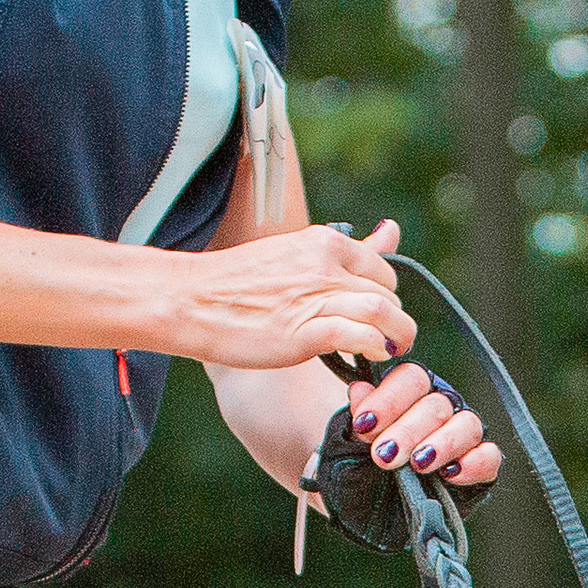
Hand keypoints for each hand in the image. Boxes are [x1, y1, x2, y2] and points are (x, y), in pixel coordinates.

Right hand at [166, 217, 414, 370]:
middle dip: (394, 321)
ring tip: (390, 351)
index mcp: (325, 242)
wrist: (190, 301)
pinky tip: (370, 358)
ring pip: (384, 312)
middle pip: (387, 294)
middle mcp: (326, 264)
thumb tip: (393, 229)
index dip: (386, 297)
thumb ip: (346, 251)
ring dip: (397, 335)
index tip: (376, 318)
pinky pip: (361, 335)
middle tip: (386, 341)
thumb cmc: (236, 284)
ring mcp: (317, 296)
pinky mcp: (306, 330)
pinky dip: (375, 348)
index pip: (383, 269)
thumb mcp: (296, 254)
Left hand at [331, 362, 501, 496]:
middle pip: (436, 404)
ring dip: (442, 444)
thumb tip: (359, 390)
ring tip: (418, 464)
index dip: (388, 400)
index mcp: (408, 394)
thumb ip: (356, 423)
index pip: (410, 378)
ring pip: (467, 425)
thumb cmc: (357, 474)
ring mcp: (462, 438)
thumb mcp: (346, 450)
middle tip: (383, 456)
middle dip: (407, 431)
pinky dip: (474, 464)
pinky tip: (450, 475)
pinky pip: (489, 457)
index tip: (363, 425)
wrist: (367, 515)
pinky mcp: (479, 468)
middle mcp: (440, 410)